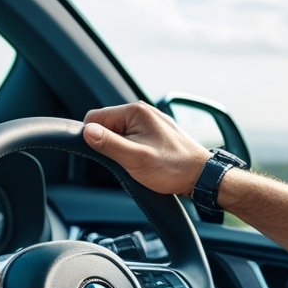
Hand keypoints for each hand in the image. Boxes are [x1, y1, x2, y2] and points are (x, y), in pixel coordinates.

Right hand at [82, 102, 210, 195]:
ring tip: (139, 163)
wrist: (201, 176)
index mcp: (135, 111)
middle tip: (127, 162)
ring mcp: (149, 122)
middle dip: (110, 146)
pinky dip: (133, 152)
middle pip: (106, 126)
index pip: (95, 118)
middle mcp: (142, 112)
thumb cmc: (173, 168)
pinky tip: (145, 162)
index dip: (94, 138)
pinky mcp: (153, 133)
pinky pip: (131, 139)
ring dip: (122, 151)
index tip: (106, 155)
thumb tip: (86, 131)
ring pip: (119, 135)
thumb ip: (108, 143)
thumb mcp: (135, 158)